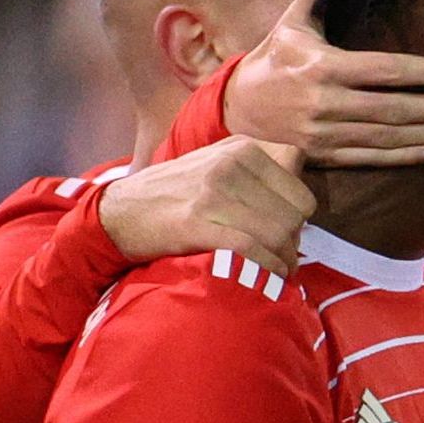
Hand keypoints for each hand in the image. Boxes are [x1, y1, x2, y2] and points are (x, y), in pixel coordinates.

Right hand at [97, 135, 310, 275]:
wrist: (119, 211)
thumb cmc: (175, 194)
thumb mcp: (217, 164)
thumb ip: (259, 172)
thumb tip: (303, 203)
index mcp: (241, 148)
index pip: (299, 186)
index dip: (297, 214)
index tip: (284, 230)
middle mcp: (231, 164)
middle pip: (294, 214)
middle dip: (292, 241)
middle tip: (279, 255)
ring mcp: (214, 192)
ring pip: (278, 232)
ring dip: (283, 259)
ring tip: (275, 269)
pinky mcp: (198, 222)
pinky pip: (252, 248)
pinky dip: (266, 267)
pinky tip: (266, 274)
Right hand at [219, 0, 423, 167]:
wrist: (237, 105)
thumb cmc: (273, 58)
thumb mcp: (292, 23)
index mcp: (322, 66)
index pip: (384, 70)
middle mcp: (325, 101)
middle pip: (393, 108)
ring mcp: (324, 132)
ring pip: (387, 135)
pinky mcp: (324, 154)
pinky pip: (371, 157)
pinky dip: (403, 156)